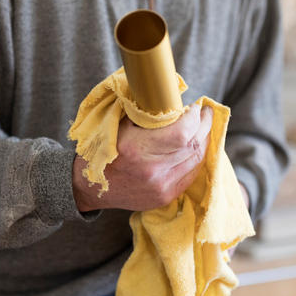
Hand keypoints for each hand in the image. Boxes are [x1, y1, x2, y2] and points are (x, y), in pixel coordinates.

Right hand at [73, 104, 213, 211]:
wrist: (90, 187)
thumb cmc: (103, 149)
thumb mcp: (117, 125)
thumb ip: (145, 113)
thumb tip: (173, 98)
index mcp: (136, 149)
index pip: (182, 133)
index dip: (195, 118)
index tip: (196, 107)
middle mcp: (151, 170)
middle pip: (193, 146)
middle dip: (204, 126)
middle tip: (205, 113)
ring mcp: (159, 187)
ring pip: (195, 160)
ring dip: (203, 141)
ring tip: (203, 127)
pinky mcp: (164, 197)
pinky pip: (190, 175)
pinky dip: (196, 158)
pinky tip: (195, 146)